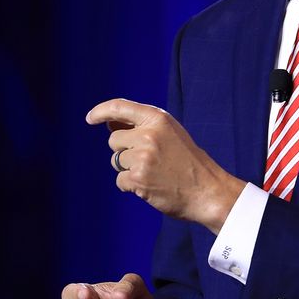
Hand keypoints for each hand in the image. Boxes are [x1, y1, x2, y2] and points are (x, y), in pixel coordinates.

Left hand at [87, 97, 244, 229]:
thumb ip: (144, 126)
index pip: (119, 107)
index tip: (90, 118)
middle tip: (149, 161)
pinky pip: (120, 180)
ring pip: (116, 161)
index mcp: (158, 119)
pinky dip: (131, 185)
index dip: (100, 112)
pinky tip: (151, 186)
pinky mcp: (138, 178)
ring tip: (154, 173)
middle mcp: (148, 134)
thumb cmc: (189, 163)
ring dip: (129, 169)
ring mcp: (142, 157)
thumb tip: (109, 125)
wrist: (208, 191)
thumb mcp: (171, 134)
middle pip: (114, 140)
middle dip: (124, 151)